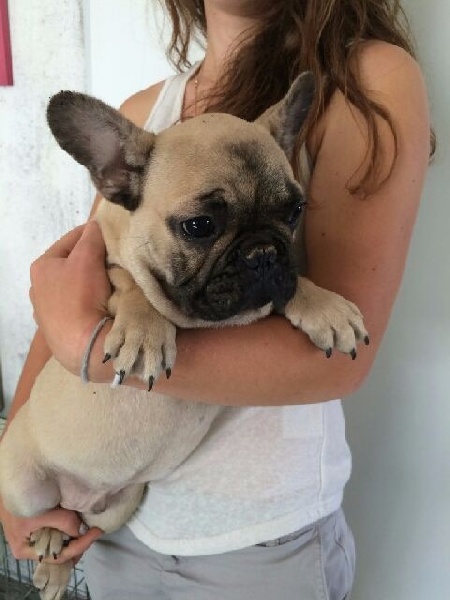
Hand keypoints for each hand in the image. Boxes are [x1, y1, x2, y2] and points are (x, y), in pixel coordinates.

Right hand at [0, 498, 101, 563]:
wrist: (13, 480)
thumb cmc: (21, 498)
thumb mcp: (41, 512)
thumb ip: (63, 522)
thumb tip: (82, 530)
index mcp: (26, 550)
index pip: (58, 556)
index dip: (80, 546)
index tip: (96, 532)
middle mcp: (31, 549)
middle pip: (60, 555)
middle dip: (78, 546)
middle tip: (94, 533)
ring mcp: (36, 538)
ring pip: (60, 547)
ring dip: (75, 539)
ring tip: (89, 529)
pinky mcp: (41, 528)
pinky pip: (58, 535)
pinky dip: (69, 531)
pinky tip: (79, 523)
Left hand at [30, 221, 110, 374]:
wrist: (84, 345)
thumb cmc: (81, 296)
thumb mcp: (88, 257)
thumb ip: (93, 236)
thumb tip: (99, 224)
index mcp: (42, 266)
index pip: (72, 239)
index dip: (94, 234)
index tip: (114, 234)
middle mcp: (38, 287)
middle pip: (74, 263)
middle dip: (94, 260)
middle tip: (117, 259)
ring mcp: (47, 311)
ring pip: (77, 286)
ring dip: (93, 282)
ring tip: (114, 282)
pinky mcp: (59, 330)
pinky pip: (79, 306)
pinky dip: (90, 302)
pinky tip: (103, 305)